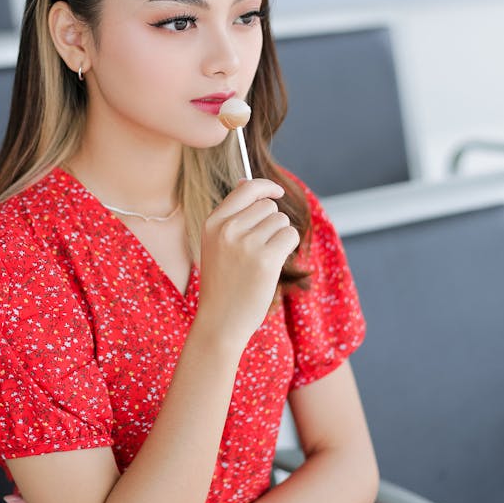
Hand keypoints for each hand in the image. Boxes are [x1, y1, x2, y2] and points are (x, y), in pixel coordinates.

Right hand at [197, 178, 299, 345]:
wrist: (220, 321)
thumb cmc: (222, 283)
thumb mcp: (215, 244)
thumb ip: (231, 214)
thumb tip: (247, 181)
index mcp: (213, 223)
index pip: (245, 189)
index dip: (266, 187)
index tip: (277, 192)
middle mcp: (228, 229)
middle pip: (268, 206)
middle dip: (272, 223)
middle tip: (260, 248)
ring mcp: (246, 244)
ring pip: (280, 221)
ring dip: (280, 237)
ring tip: (263, 259)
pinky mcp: (266, 260)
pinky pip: (290, 236)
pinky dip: (288, 247)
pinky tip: (275, 264)